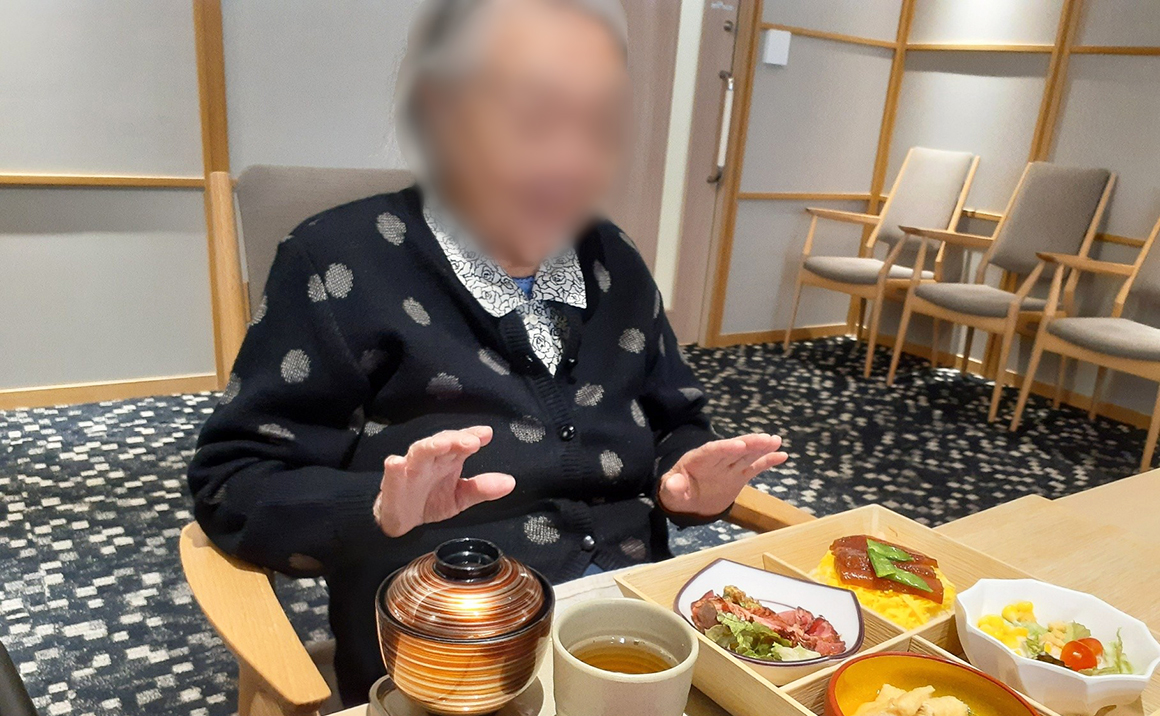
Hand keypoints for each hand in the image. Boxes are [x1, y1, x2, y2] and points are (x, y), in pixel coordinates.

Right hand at [375, 426, 515, 537]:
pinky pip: (392, 473)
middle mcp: (431, 459)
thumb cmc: (430, 501)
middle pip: (443, 442)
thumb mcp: (460, 497)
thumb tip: (510, 482)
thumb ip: (482, 489)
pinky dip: (394, 467)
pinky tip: (396, 463)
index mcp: (448, 459)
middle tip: (472, 441)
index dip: (473, 435)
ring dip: (430, 445)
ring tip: (442, 444)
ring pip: (419, 451)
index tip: (487, 434)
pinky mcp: (393, 483)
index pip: (462, 442)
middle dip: (456, 439)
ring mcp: (410, 468)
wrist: (401, 520)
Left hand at [658, 434, 786, 516]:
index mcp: (698, 460)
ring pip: (747, 455)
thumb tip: (673, 484)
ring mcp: (729, 467)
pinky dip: (767, 461)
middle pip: (734, 450)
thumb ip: (672, 488)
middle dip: (749, 443)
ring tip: (776, 441)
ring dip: (761, 448)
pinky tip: (782, 456)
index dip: (725, 447)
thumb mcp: (670, 493)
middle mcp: (716, 460)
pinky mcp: (739, 476)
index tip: (740, 444)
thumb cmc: (676, 494)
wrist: (687, 501)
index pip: (712, 451)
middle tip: (765, 439)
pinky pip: (754, 467)